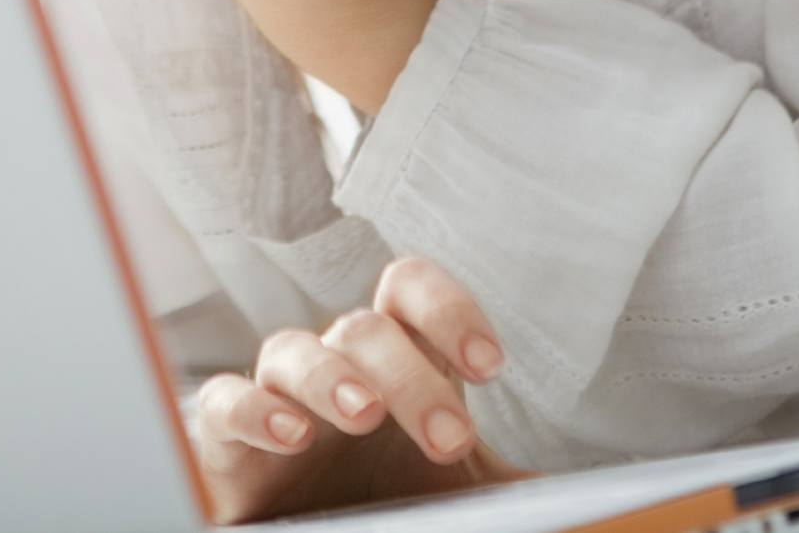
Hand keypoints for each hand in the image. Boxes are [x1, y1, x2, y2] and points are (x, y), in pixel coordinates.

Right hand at [191, 256, 537, 523]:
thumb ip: (506, 485)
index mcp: (393, 356)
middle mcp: (334, 360)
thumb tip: (576, 493)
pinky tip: (291, 434)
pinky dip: (255, 410)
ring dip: (333, 376)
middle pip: (365, 327)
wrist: (310, 528)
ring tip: (364, 414)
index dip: (449, 310)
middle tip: (448, 438)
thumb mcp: (453, 491)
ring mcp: (276, 390)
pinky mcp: (222, 434)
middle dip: (412, 377)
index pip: (411, 289)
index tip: (490, 366)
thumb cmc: (382, 495)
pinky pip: (224, 401)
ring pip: (293, 348)